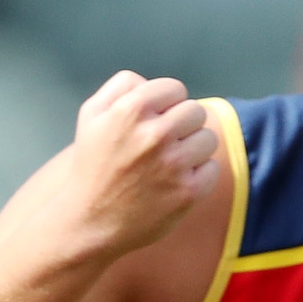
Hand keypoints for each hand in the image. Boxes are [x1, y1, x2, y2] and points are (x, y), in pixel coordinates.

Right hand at [62, 70, 220, 259]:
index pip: (175, 89)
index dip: (166, 105)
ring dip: (192, 149)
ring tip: (168, 164)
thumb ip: (121, 87)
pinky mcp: (189, 191)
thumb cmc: (93, 164)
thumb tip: (150, 81)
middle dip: (182, 126)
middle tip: (162, 145)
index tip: (154, 121)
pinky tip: (174, 182)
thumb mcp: (92, 115)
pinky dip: (198, 175)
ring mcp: (174, 164)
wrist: (90, 220)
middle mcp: (155, 134)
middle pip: (195, 112)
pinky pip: (212, 168)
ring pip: (208, 139)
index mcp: (131, 110)